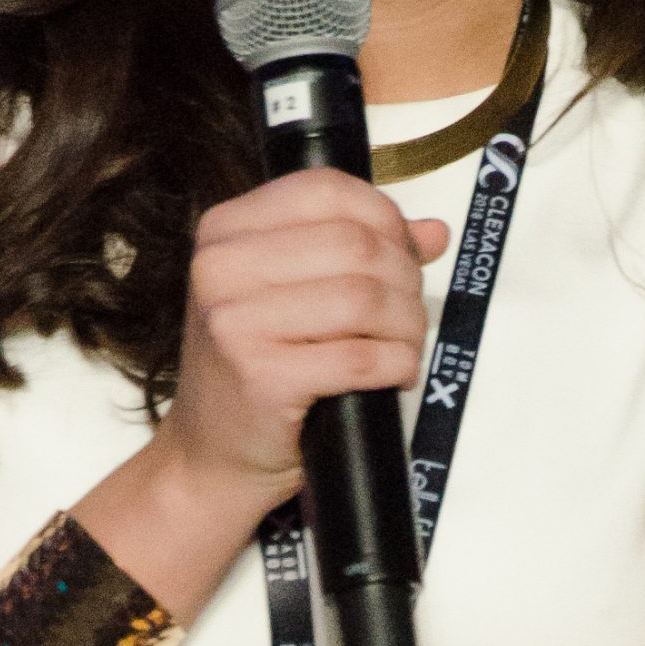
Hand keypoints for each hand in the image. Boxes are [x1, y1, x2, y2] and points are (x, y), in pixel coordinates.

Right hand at [161, 169, 447, 507]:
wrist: (211, 456)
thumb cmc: (257, 368)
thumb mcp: (292, 294)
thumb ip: (357, 251)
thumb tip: (433, 232)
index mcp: (224, 230)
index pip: (326, 189)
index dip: (384, 216)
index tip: (404, 253)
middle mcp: (219, 267)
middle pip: (355, 243)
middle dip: (405, 278)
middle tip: (409, 313)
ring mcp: (233, 322)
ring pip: (364, 297)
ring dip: (407, 324)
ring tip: (405, 345)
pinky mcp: (260, 376)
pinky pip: (360, 357)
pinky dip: (396, 364)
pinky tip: (394, 373)